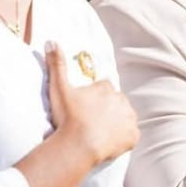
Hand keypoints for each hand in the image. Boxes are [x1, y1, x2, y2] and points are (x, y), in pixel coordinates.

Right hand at [46, 41, 139, 164]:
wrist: (78, 145)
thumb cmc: (67, 116)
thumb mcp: (59, 88)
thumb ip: (57, 65)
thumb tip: (51, 41)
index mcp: (106, 88)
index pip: (103, 88)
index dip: (94, 98)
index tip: (83, 108)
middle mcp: (122, 100)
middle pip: (116, 103)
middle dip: (107, 109)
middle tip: (90, 122)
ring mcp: (129, 118)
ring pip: (125, 118)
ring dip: (116, 123)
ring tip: (99, 133)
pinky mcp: (133, 136)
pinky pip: (130, 136)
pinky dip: (123, 139)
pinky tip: (109, 143)